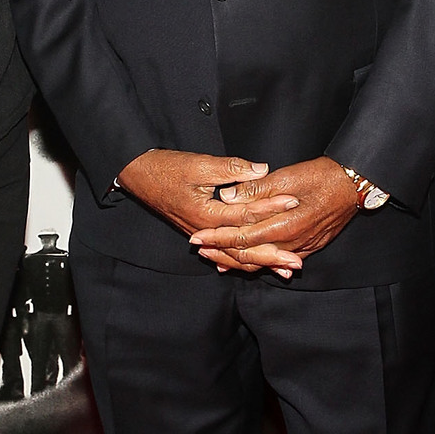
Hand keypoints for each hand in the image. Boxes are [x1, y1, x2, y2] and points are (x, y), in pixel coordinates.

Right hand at [116, 151, 296, 262]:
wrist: (137, 175)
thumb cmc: (165, 168)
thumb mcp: (198, 164)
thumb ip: (231, 168)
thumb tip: (261, 169)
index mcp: (205, 214)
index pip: (246, 215)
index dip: (272, 208)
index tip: (294, 203)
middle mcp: (204, 230)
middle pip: (243, 249)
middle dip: (271, 256)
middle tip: (296, 262)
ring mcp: (201, 235)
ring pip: (234, 256)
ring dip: (260, 263)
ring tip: (283, 270)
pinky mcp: (200, 232)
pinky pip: (224, 253)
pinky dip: (241, 261)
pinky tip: (255, 267)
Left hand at [190, 157, 359, 276]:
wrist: (355, 184)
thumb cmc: (323, 176)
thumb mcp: (288, 177)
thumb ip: (257, 189)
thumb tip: (228, 196)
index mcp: (287, 224)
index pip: (244, 237)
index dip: (218, 238)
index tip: (198, 238)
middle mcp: (294, 242)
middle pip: (251, 255)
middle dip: (222, 254)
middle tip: (200, 250)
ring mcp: (304, 247)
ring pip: (264, 261)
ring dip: (239, 261)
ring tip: (216, 260)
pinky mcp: (310, 246)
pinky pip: (280, 259)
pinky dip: (261, 261)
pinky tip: (249, 261)